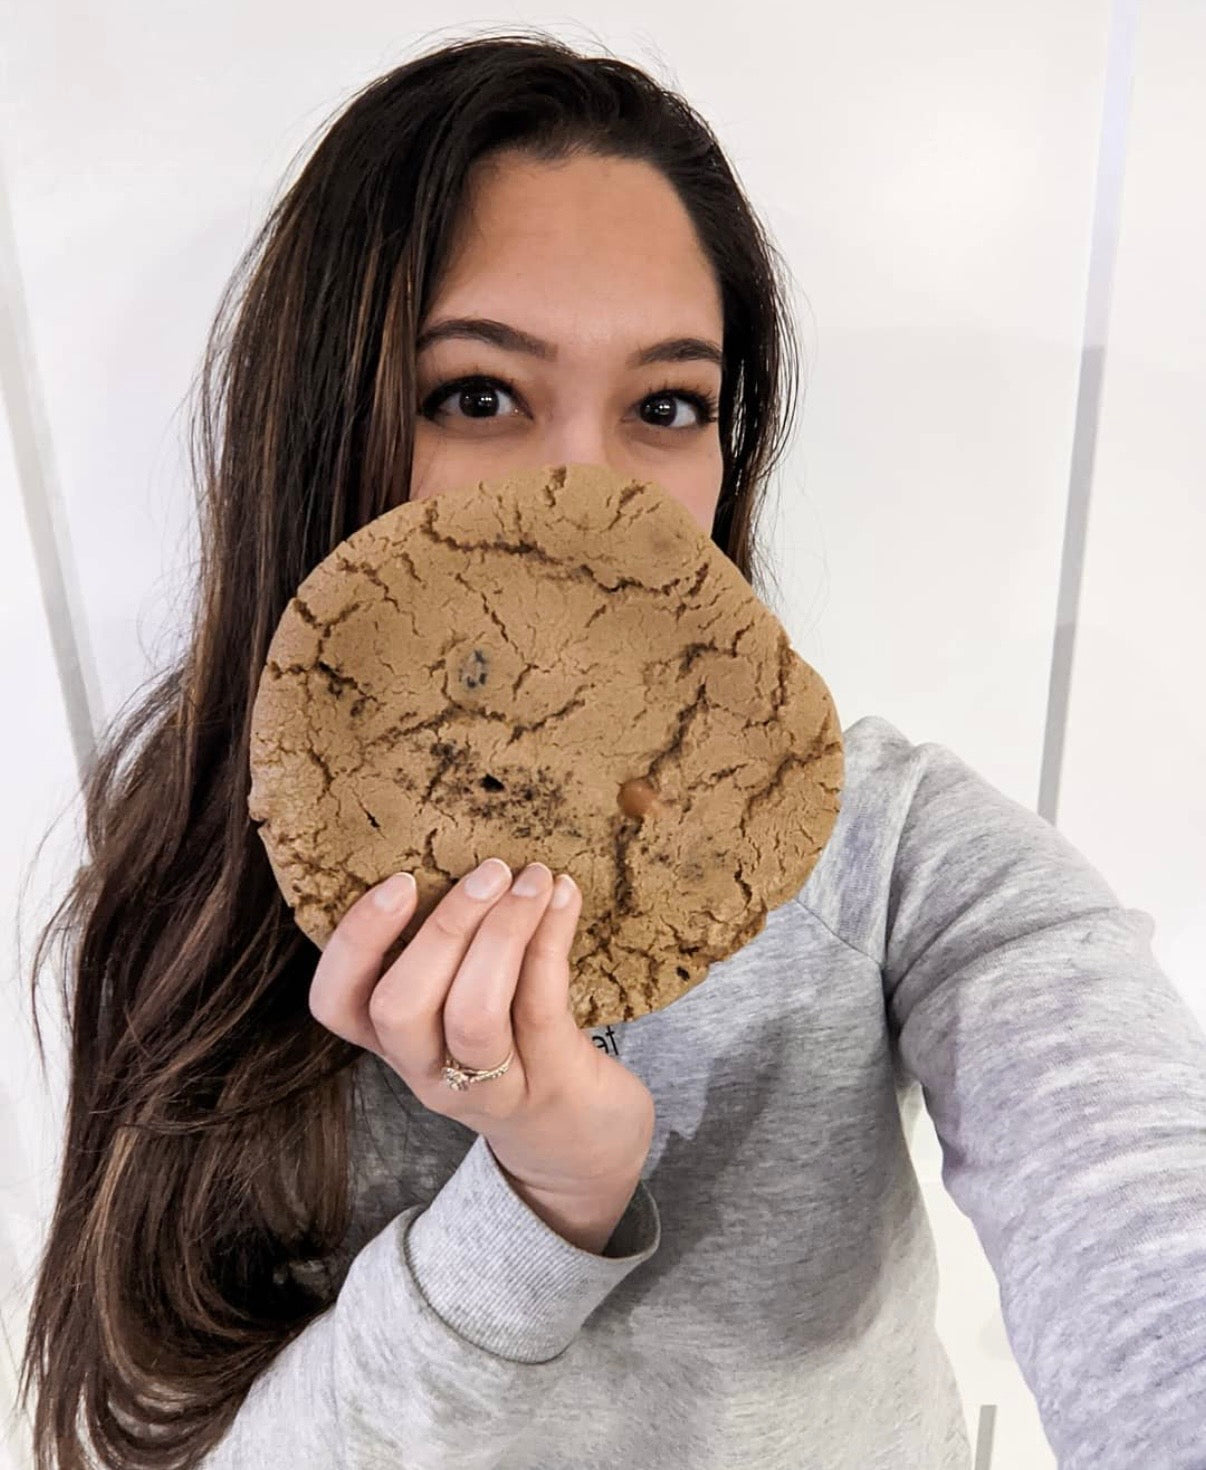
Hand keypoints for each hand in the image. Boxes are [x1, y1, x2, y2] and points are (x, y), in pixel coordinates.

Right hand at [308, 858, 655, 1205]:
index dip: (354, 943)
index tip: (399, 882)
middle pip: (400, 1008)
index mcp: (394, 1044)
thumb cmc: (514, 1049)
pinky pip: (542, 1006)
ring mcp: (489, 1088)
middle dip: (443, 928)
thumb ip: (446, 950)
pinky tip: (565, 897)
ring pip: (473, 1013)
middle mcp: (429, 1072)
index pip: (335, 1005)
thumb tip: (457, 846)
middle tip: (490, 869)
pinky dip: (551, 940)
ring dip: (502, 933)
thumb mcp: (459, 1009)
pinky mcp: (550, 1084)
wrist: (580, 1143)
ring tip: (534, 879)